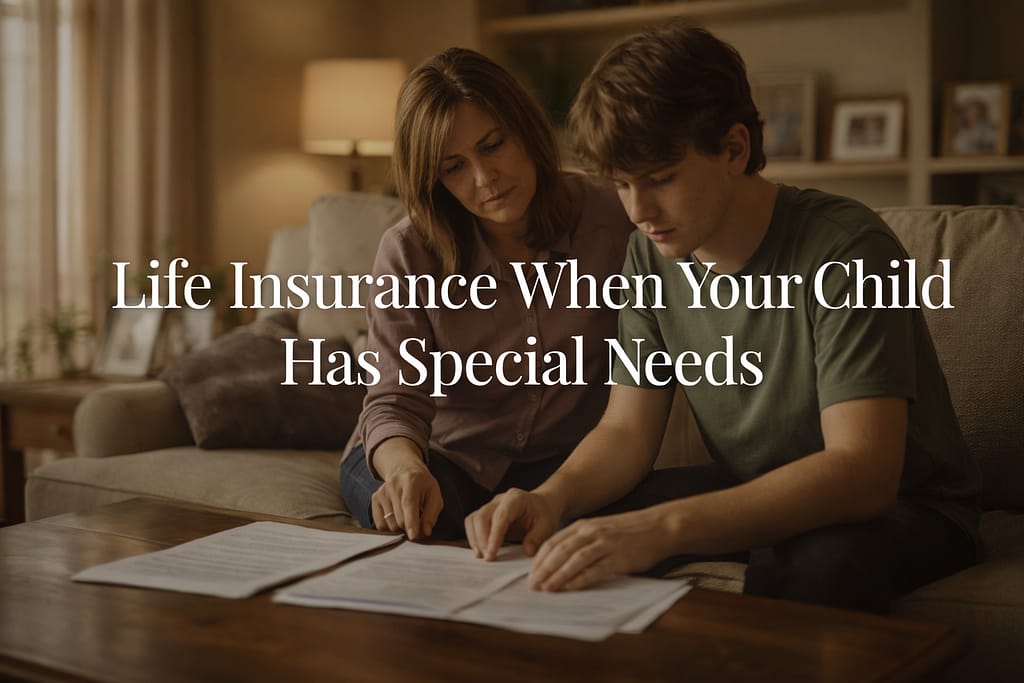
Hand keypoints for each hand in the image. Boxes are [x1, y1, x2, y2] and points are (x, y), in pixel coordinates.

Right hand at [371, 456, 442, 540]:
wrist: (405, 470)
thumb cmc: (422, 485)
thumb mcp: (434, 494)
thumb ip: (432, 514)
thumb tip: (425, 532)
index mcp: (411, 481)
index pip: (409, 504)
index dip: (411, 522)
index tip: (413, 536)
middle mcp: (393, 485)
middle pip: (399, 519)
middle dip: (410, 528)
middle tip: (418, 525)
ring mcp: (382, 492)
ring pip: (390, 524)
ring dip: (400, 528)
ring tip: (407, 517)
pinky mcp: (375, 498)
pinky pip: (380, 525)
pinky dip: (389, 528)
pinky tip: (397, 518)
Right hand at [465, 488, 560, 560]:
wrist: (542, 504)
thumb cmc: (544, 514)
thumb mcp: (547, 525)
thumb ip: (536, 538)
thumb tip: (527, 551)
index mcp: (515, 499)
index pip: (500, 517)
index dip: (493, 536)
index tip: (491, 554)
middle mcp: (500, 500)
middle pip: (482, 516)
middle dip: (481, 539)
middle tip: (487, 558)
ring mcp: (491, 505)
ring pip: (473, 519)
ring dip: (474, 538)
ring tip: (480, 556)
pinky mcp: (486, 513)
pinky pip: (473, 522)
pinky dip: (473, 537)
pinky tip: (479, 550)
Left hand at [528, 509, 670, 591]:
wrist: (659, 526)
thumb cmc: (629, 531)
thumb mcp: (601, 529)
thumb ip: (582, 541)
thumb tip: (560, 561)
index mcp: (584, 525)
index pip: (553, 542)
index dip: (539, 559)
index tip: (531, 574)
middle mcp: (592, 532)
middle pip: (560, 551)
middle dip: (544, 569)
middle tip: (533, 585)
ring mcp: (605, 543)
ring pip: (575, 559)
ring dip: (558, 575)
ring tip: (547, 589)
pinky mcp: (619, 557)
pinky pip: (595, 569)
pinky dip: (581, 579)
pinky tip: (570, 588)